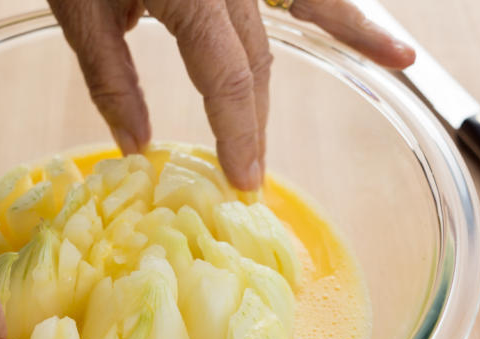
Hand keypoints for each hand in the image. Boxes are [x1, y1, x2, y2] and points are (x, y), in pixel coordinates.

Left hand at [48, 0, 414, 189]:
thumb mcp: (80, 10)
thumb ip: (112, 79)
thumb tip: (136, 144)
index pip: (228, 79)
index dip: (238, 135)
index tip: (244, 181)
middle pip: (261, 57)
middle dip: (258, 118)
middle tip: (255, 167)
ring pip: (298, 6)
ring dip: (340, 39)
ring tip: (399, 58)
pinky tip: (369, 12)